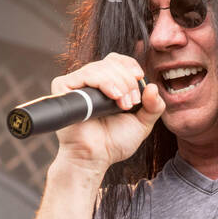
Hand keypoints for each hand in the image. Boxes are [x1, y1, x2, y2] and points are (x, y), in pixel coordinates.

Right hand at [51, 52, 164, 176]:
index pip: (117, 61)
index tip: (139, 79)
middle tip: (132, 102)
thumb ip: (154, 106)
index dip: (130, 66)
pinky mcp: (63, 88)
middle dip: (127, 80)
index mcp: (106, 85)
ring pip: (99, 67)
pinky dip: (102, 82)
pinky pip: (84, 75)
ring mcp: (76, 85)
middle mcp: (90, 82)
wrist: (95, 158)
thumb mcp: (142, 123)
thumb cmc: (114, 143)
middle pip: (111, 62)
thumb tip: (153, 86)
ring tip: (123, 104)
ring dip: (118, 83)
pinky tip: (112, 97)